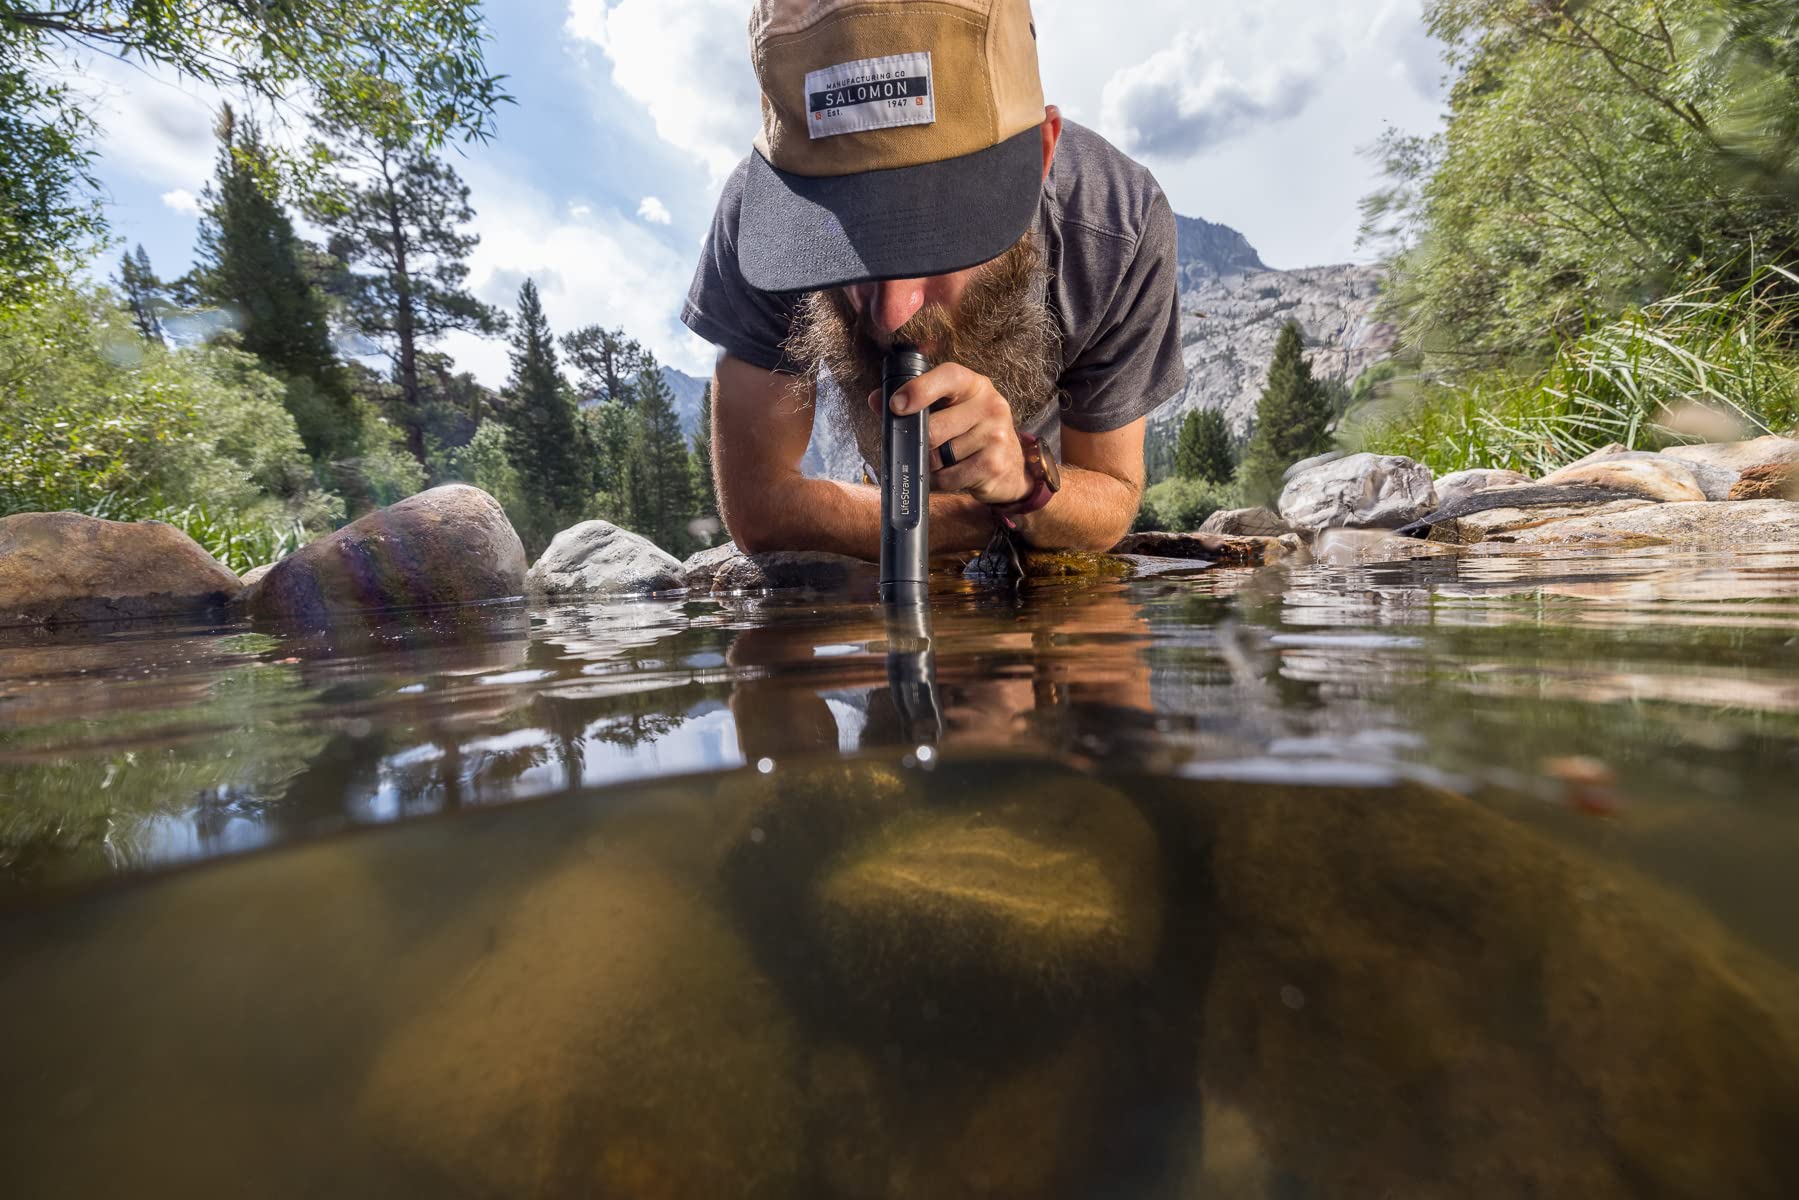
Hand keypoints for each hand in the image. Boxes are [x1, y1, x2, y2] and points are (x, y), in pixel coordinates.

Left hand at [866, 363, 1030, 505]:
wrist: (1012, 467)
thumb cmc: (971, 432)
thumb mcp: (949, 410)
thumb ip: (914, 402)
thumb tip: (875, 400)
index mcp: (975, 385)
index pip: (948, 376)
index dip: (919, 389)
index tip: (896, 405)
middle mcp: (990, 405)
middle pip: (934, 427)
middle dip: (918, 442)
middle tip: (918, 446)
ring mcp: (995, 435)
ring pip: (938, 456)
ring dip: (929, 464)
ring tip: (939, 460)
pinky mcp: (993, 465)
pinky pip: (948, 477)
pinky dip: (938, 481)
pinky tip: (947, 475)